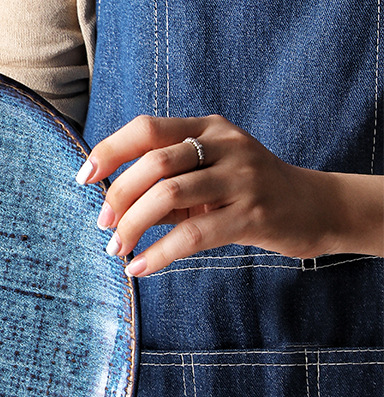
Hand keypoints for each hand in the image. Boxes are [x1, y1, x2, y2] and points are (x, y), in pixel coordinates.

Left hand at [76, 114, 383, 276]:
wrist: (313, 208)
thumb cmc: (244, 193)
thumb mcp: (206, 176)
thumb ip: (165, 183)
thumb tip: (109, 204)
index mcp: (207, 128)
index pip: (146, 128)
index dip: (109, 150)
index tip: (83, 177)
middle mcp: (225, 145)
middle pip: (154, 163)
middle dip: (118, 196)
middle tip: (103, 225)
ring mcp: (242, 177)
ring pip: (170, 195)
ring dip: (133, 225)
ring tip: (117, 248)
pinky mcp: (252, 214)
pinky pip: (193, 235)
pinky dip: (158, 254)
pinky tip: (139, 268)